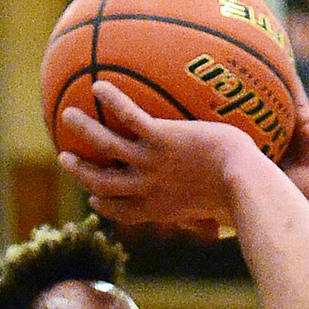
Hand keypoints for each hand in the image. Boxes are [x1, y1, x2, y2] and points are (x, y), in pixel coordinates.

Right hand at [58, 85, 255, 234]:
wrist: (244, 184)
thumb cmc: (242, 198)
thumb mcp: (219, 213)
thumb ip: (211, 214)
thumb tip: (223, 221)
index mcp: (160, 209)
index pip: (124, 213)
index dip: (104, 207)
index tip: (93, 200)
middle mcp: (149, 189)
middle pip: (103, 185)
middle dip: (81, 174)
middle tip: (64, 159)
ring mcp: (153, 164)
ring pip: (106, 150)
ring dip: (85, 133)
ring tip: (68, 115)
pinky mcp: (162, 140)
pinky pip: (131, 118)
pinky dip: (113, 103)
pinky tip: (99, 86)